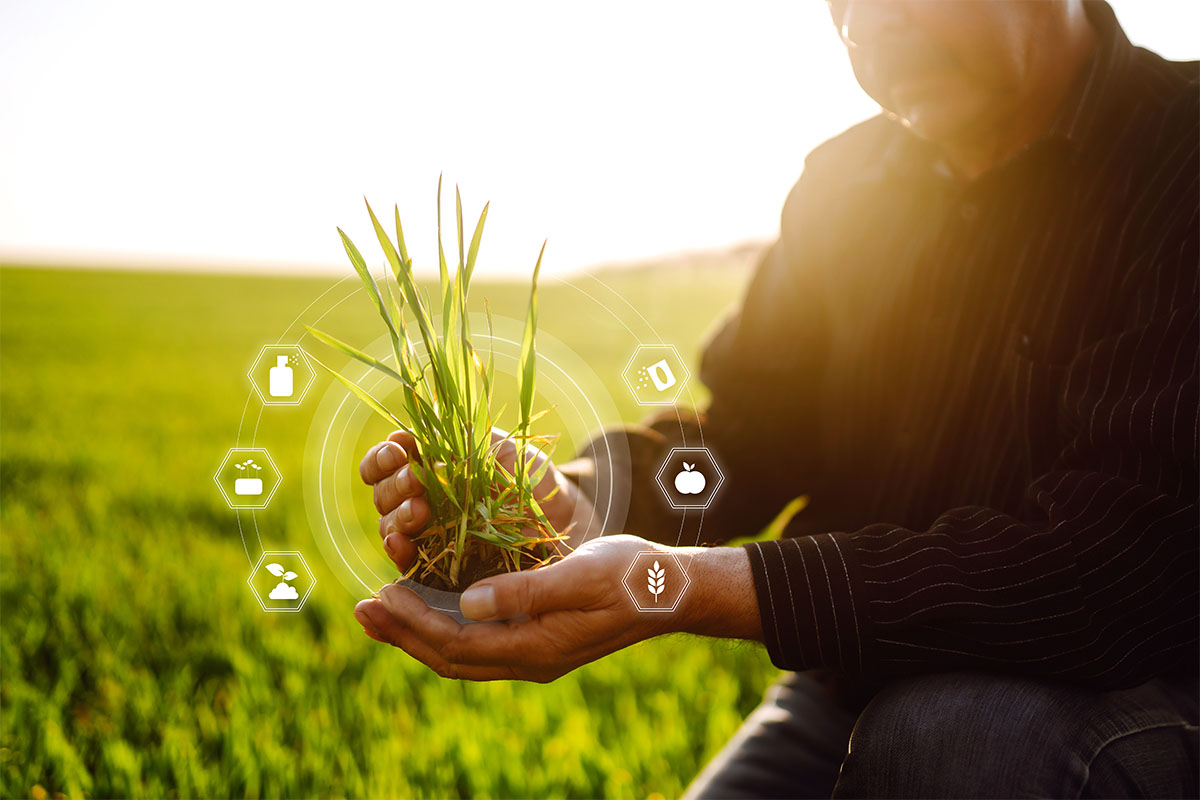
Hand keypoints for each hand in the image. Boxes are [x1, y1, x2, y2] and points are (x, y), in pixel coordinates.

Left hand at [353, 534, 763, 681]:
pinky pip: (479, 641)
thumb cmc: (631, 576)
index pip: (457, 643)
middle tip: (360, 610)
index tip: (380, 594)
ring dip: (418, 633)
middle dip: (402, 635)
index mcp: (536, 647)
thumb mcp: (580, 575)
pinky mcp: (538, 638)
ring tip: (380, 611)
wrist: (671, 591)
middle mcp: (529, 658)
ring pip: (461, 653)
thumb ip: (526, 591)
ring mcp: (534, 652)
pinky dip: (446, 626)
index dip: (414, 623)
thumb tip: (468, 602)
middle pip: (450, 657)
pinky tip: (430, 607)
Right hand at [359, 428, 597, 571]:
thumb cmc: (529, 476)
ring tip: (420, 511)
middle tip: (415, 481)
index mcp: (427, 466)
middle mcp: (419, 500)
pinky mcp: (438, 567)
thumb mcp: (498, 448)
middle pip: (383, 495)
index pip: (386, 461)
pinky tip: (402, 545)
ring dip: (397, 517)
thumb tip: (411, 438)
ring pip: (390, 527)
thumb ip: (458, 440)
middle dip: (394, 486)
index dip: (382, 457)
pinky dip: (399, 552)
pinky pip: (408, 563)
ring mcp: (427, 535)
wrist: (562, 517)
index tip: (398, 451)